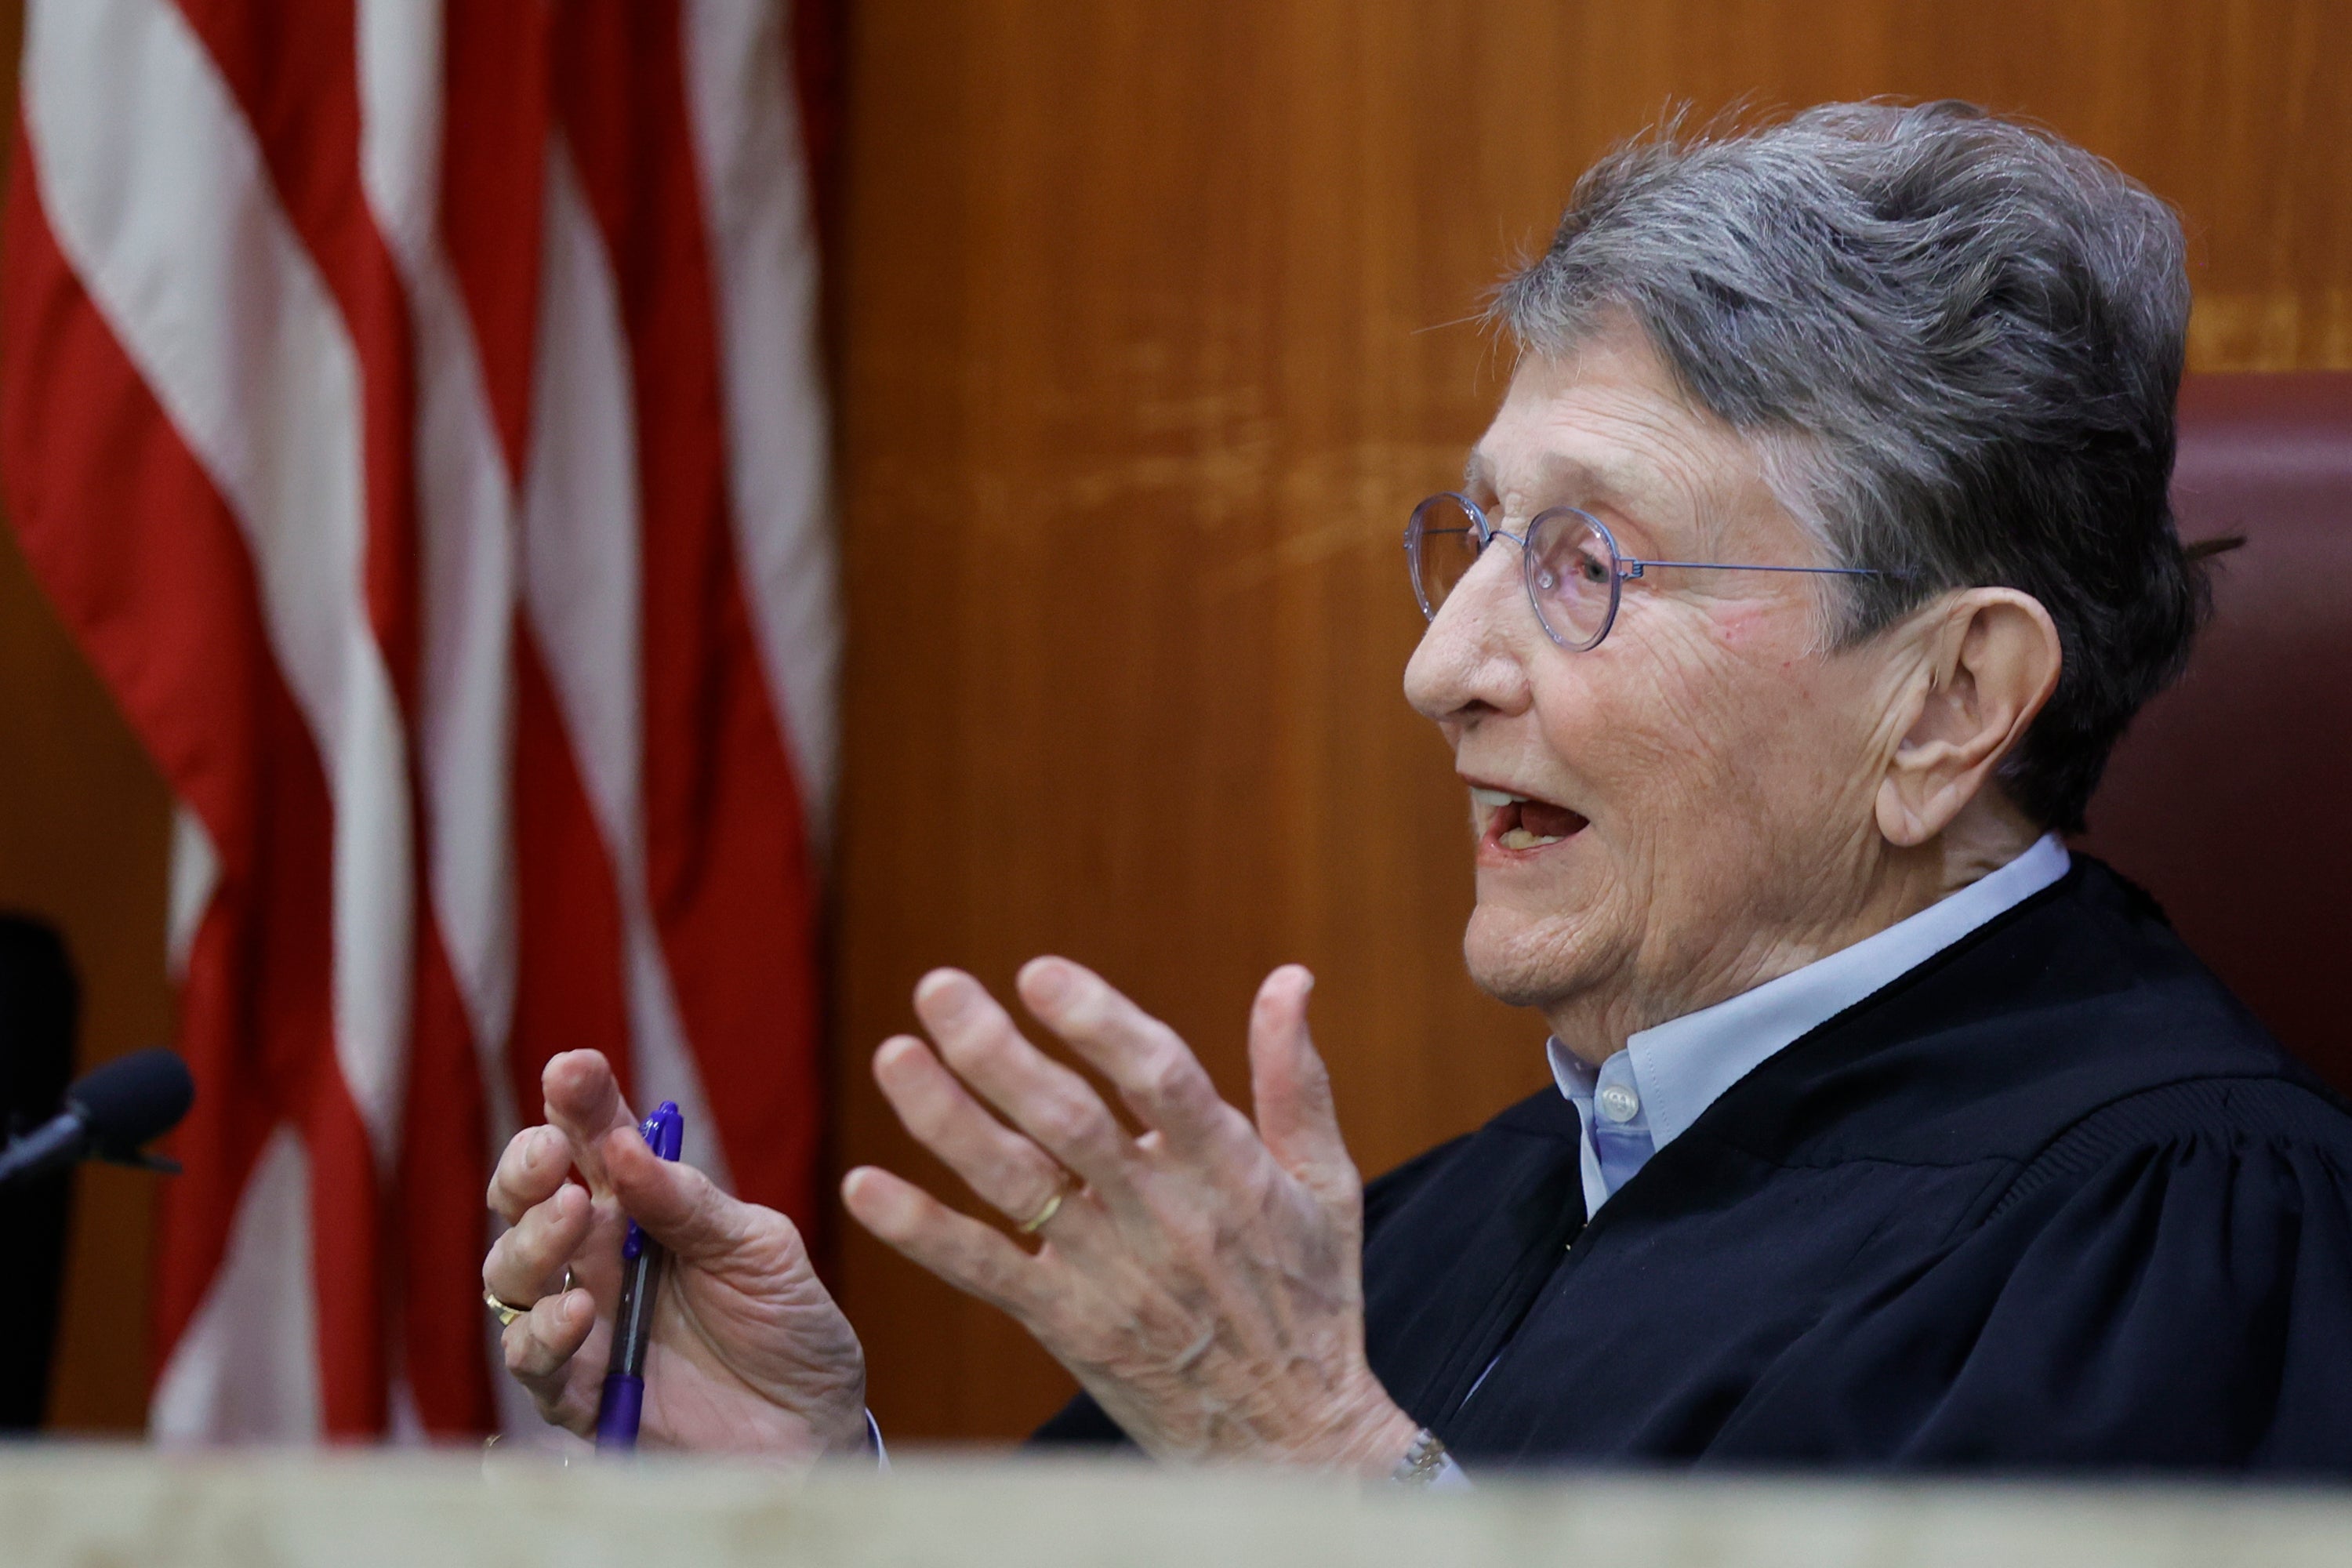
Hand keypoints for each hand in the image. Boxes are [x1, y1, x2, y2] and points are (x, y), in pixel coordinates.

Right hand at [483, 1050, 867, 1457]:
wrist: (815, 1427)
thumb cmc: (789, 1325)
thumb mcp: (759, 1249)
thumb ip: (691, 1205)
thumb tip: (627, 1147)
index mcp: (643, 1205)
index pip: (595, 1141)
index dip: (577, 1102)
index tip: (572, 1069)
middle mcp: (598, 1258)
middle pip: (527, 1201)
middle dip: (527, 1170)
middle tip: (553, 1155)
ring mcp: (584, 1324)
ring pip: (513, 1275)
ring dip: (531, 1241)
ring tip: (571, 1217)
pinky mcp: (582, 1394)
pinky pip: (535, 1361)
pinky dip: (545, 1333)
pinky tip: (577, 1310)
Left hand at [843, 960, 1418, 1472]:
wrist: (1294, 1442)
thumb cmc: (1313, 1301)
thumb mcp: (1326, 1186)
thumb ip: (1295, 1080)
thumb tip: (1291, 975)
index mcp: (1231, 1170)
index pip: (1162, 1079)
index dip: (1099, 1022)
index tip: (1039, 973)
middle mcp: (1164, 1217)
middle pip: (1069, 1122)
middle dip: (998, 1051)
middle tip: (937, 987)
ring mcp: (1111, 1275)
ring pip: (1016, 1185)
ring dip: (946, 1120)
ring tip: (893, 1056)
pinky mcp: (1070, 1326)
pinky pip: (986, 1273)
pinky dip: (922, 1232)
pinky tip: (863, 1187)